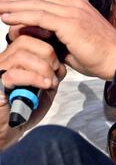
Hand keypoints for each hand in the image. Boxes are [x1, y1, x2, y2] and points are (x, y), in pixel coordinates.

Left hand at [0, 0, 115, 79]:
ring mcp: (73, 11)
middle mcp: (74, 5)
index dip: (24, 3)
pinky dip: (21, 15)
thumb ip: (56, 40)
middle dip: (14, 1)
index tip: (8, 7)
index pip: (44, 1)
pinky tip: (6, 17)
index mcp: (76, 8)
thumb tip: (38, 41)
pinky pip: (40, 16)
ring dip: (12, 6)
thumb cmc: (101, 56)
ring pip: (35, 5)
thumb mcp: (74, 46)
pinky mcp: (71, 22)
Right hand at [0, 34, 65, 149]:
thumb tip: (61, 64)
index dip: (46, 40)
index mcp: (15, 56)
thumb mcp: (44, 87)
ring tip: (50, 81)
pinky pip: (14, 74)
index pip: (29, 34)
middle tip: (55, 70)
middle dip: (47, 53)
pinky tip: (44, 85)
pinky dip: (34, 78)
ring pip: (21, 55)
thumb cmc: (25, 108)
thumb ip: (51, 72)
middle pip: (25, 40)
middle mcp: (4, 59)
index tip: (60, 53)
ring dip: (42, 67)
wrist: (7, 130)